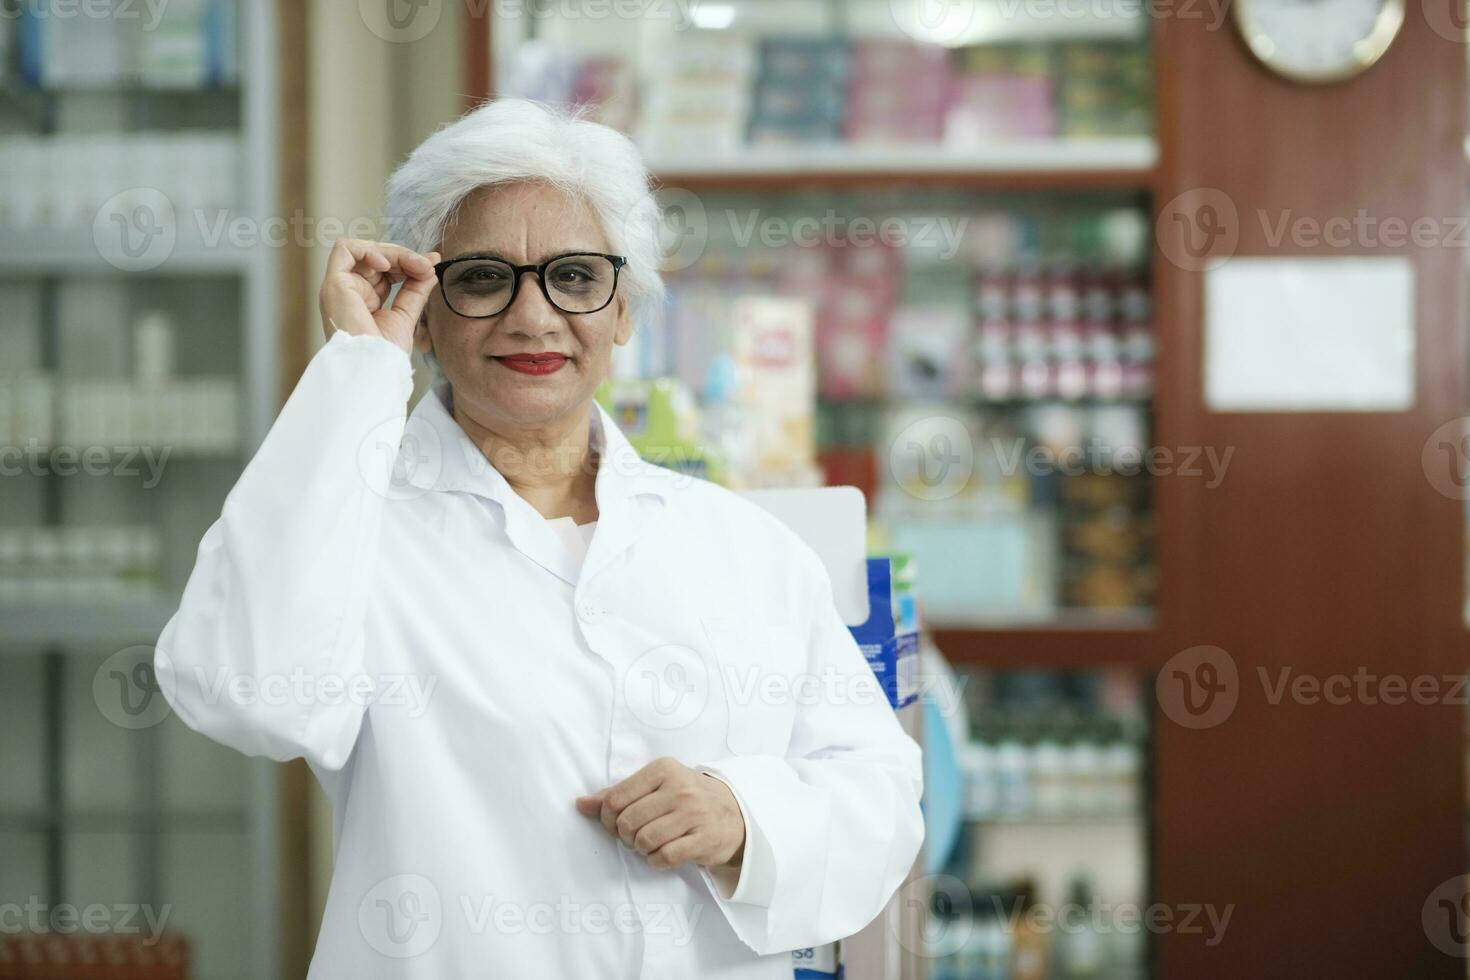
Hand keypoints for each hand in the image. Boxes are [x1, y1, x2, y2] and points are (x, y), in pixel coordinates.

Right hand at [319, 238, 439, 354]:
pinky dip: (368, 250)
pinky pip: (345, 250)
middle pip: (376, 258)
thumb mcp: (406, 316)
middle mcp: (350, 291)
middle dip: (405, 257)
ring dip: (393, 253)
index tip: (431, 263)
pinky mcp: (334, 284)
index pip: (386, 271)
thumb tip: (429, 268)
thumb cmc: (385, 354)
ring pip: (363, 250)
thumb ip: (415, 290)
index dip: (408, 263)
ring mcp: (339, 287)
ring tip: (414, 265)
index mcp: (365, 301)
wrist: (374, 370)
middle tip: (427, 265)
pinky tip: (387, 264)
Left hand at [575, 757, 744, 874]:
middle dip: (625, 836)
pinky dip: (657, 860)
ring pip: (645, 840)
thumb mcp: (654, 787)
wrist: (733, 813)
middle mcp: (680, 788)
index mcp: (663, 769)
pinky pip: (665, 856)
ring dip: (642, 849)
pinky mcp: (705, 838)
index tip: (617, 824)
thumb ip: (617, 795)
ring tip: (650, 844)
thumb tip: (580, 804)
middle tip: (635, 836)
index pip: (615, 799)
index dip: (607, 819)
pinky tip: (664, 853)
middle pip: (627, 822)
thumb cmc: (684, 798)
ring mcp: (695, 813)